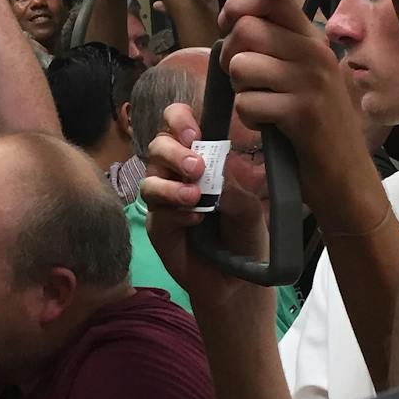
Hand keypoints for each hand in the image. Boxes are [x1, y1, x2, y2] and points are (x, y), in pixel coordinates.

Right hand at [141, 105, 269, 310]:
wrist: (239, 279)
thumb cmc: (245, 235)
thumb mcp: (249, 206)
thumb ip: (231, 185)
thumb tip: (212, 168)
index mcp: (199, 157)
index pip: (176, 124)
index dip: (178, 119)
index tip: (195, 133)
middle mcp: (175, 174)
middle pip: (157, 146)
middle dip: (175, 153)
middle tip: (198, 168)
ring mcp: (163, 201)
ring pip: (149, 180)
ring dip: (171, 186)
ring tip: (195, 198)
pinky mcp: (157, 227)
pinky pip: (155, 213)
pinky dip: (174, 213)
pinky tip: (196, 220)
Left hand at [216, 0, 367, 208]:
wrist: (344, 173)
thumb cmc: (313, 121)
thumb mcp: (300, 73)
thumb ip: (273, 43)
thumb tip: (231, 18)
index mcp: (312, 37)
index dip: (238, 4)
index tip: (228, 24)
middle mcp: (314, 52)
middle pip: (246, 29)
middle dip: (230, 56)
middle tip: (245, 80)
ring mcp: (311, 81)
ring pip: (241, 66)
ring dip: (239, 90)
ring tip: (262, 102)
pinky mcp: (302, 112)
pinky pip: (247, 103)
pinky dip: (249, 118)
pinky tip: (269, 124)